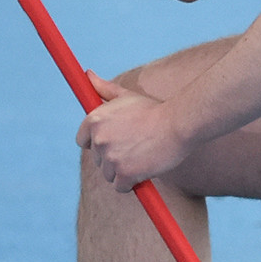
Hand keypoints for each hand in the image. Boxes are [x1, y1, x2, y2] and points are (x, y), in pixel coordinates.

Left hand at [76, 78, 189, 192]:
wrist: (178, 124)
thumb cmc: (153, 110)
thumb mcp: (126, 96)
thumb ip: (103, 89)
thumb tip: (87, 75)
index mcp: (94, 119)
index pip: (82, 141)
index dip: (96, 143)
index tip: (112, 143)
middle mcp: (99, 139)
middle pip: (97, 159)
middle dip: (113, 157)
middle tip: (134, 147)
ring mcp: (111, 157)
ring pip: (108, 174)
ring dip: (122, 171)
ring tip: (141, 156)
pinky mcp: (124, 173)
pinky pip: (120, 186)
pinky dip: (131, 183)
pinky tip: (143, 170)